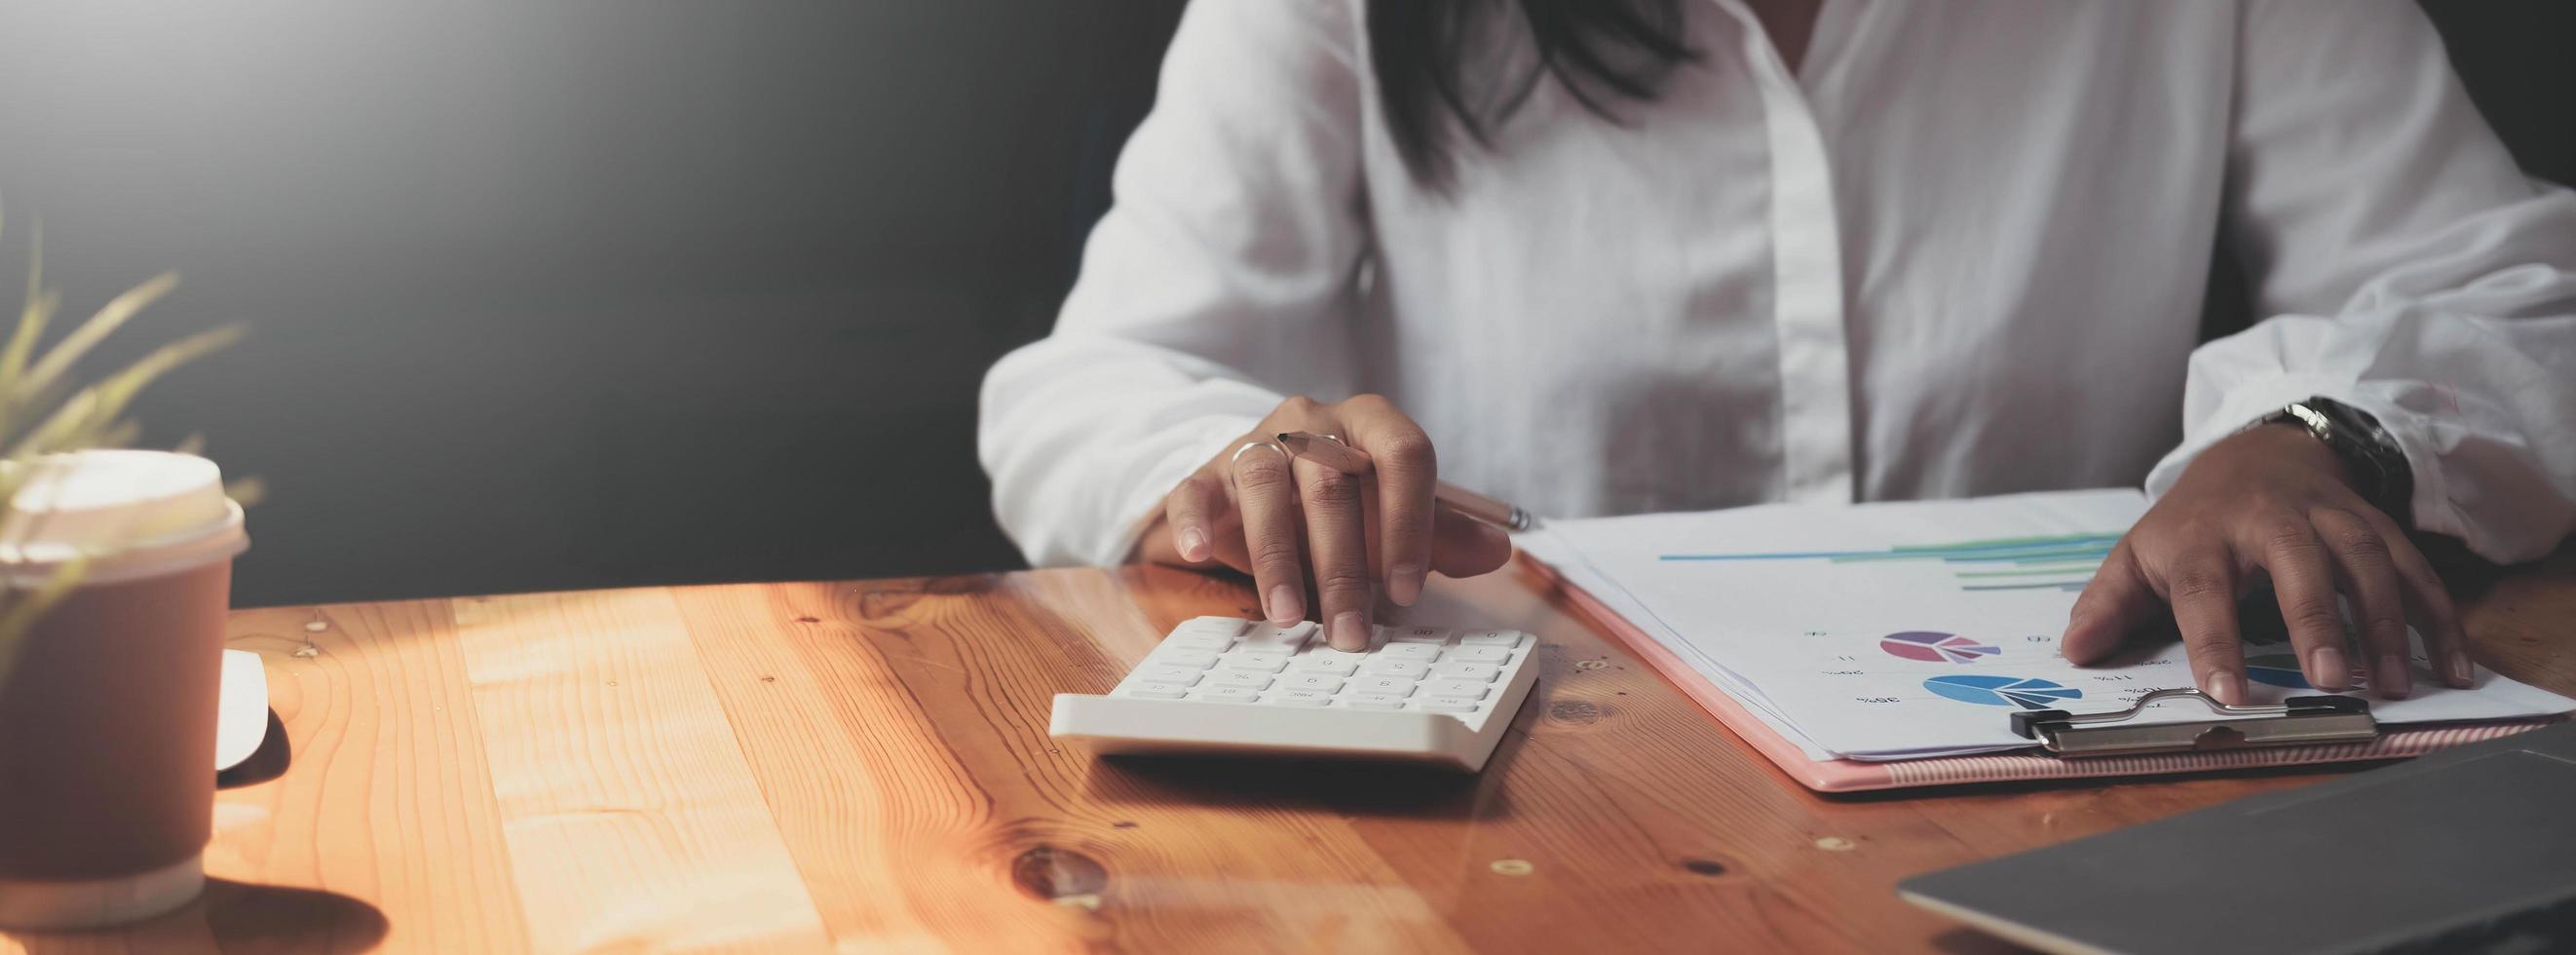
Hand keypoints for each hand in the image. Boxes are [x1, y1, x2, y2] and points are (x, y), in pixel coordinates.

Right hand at [1134, 395, 1513, 649]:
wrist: (1266, 491)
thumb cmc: (1343, 507)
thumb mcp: (1393, 520)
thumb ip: (1441, 535)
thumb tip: (1498, 550)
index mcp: (1370, 423)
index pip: (1403, 454)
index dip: (1410, 523)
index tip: (1409, 589)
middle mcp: (1312, 422)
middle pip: (1332, 481)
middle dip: (1344, 566)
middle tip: (1351, 632)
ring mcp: (1255, 443)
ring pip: (1265, 482)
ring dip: (1277, 554)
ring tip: (1287, 614)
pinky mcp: (1207, 473)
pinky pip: (1195, 489)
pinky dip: (1193, 521)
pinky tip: (1197, 555)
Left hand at [2062, 425, 2471, 702]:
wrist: (2258, 452)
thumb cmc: (2193, 521)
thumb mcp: (2139, 554)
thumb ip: (2108, 604)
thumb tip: (2076, 650)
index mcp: (2202, 534)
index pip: (2204, 589)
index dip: (2214, 642)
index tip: (2226, 694)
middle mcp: (2269, 520)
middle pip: (2297, 562)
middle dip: (2316, 619)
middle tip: (2331, 681)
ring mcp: (2329, 517)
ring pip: (2365, 559)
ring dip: (2383, 621)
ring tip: (2391, 683)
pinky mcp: (2375, 523)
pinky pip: (2414, 567)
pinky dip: (2437, 616)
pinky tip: (2449, 667)